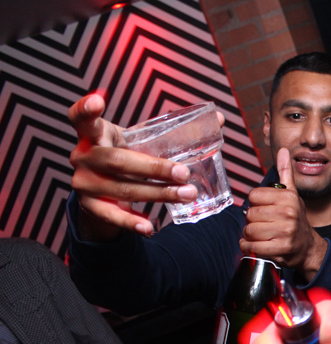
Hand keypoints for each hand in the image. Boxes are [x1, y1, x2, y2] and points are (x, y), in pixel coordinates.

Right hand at [68, 93, 197, 237]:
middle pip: (117, 160)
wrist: (103, 191)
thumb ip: (175, 131)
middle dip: (154, 168)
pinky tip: (150, 227)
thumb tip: (221, 120)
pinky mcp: (90, 206)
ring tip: (187, 194)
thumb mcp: (141, 141)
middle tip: (184, 173)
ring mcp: (83, 183)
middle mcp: (83, 156)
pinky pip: (112, 216)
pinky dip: (132, 222)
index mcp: (94, 134)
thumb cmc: (128, 156)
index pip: (81, 118)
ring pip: (122, 189)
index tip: (98, 100)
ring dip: (158, 194)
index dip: (86, 108)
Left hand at [240, 148, 328, 280]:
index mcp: (288, 198)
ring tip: (260, 235)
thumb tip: (283, 150)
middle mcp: (288, 213)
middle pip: (250, 214)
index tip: (264, 209)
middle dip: (252, 221)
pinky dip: (249, 247)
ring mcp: (285, 232)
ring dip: (250, 236)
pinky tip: (256, 245)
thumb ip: (285, 173)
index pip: (254, 196)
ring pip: (250, 231)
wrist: (307, 247)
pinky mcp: (281, 249)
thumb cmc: (296, 219)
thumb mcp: (292, 195)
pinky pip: (253, 246)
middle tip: (262, 224)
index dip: (255, 204)